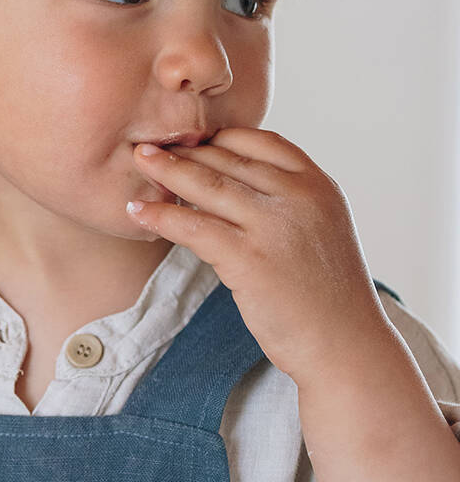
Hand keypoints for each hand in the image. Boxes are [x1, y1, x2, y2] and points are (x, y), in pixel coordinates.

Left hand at [129, 128, 384, 380]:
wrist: (345, 345)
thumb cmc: (328, 296)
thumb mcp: (321, 231)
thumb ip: (289, 203)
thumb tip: (241, 186)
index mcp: (318, 185)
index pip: (261, 142)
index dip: (222, 136)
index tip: (192, 137)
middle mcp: (299, 196)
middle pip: (230, 159)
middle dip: (187, 149)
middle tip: (150, 142)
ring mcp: (273, 226)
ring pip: (207, 184)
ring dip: (167, 169)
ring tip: (138, 159)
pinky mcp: (248, 258)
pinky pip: (193, 227)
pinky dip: (160, 215)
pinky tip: (137, 211)